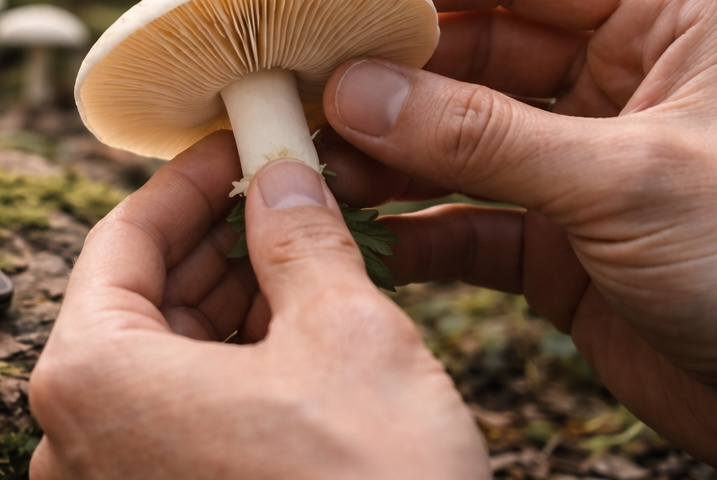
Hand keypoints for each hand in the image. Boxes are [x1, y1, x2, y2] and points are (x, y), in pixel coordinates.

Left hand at [26, 133, 488, 479]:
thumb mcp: (344, 337)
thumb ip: (298, 240)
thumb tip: (283, 179)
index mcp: (87, 377)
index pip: (120, 239)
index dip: (187, 183)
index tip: (235, 147)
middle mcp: (71, 439)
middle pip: (137, 303)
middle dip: (216, 246)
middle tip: (284, 198)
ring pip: (161, 364)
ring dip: (230, 307)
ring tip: (304, 262)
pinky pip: (176, 422)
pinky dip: (229, 373)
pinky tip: (295, 340)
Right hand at [316, 0, 716, 461]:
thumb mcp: (626, 182)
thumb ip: (482, 136)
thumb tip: (358, 93)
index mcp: (672, 26)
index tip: (337, 11)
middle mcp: (625, 85)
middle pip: (479, 55)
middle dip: (390, 78)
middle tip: (306, 96)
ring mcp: (587, 168)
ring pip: (462, 141)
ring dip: (387, 157)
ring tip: (317, 170)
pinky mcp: (564, 246)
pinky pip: (471, 223)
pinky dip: (418, 231)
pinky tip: (366, 237)